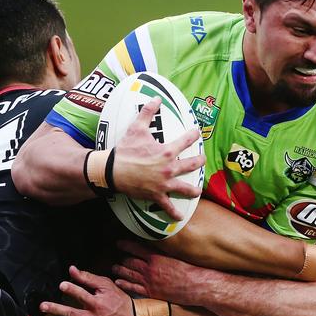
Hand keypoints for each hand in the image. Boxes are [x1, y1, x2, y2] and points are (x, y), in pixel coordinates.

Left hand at [38, 266, 133, 315]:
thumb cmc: (119, 301)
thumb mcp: (107, 286)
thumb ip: (88, 278)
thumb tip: (72, 270)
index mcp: (97, 304)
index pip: (82, 295)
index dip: (72, 289)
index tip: (62, 285)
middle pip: (72, 314)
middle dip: (56, 310)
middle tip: (43, 306)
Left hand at [113, 240, 205, 305]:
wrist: (197, 285)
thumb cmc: (190, 270)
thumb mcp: (175, 255)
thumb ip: (163, 251)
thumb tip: (156, 244)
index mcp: (156, 257)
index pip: (136, 247)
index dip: (125, 245)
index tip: (119, 243)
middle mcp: (150, 268)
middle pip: (130, 261)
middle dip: (122, 259)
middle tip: (117, 257)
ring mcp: (149, 281)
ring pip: (129, 274)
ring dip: (120, 270)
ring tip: (115, 268)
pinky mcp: (151, 292)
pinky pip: (133, 288)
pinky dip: (124, 284)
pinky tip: (119, 282)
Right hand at [114, 97, 205, 219]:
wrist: (112, 171)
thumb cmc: (125, 150)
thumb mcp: (136, 128)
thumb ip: (147, 112)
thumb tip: (156, 98)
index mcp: (166, 152)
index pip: (185, 141)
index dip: (193, 135)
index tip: (197, 132)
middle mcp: (169, 169)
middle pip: (190, 165)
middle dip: (198, 162)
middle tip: (202, 160)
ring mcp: (164, 184)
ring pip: (184, 188)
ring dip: (193, 190)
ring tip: (198, 191)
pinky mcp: (156, 195)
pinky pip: (167, 206)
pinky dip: (173, 212)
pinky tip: (179, 217)